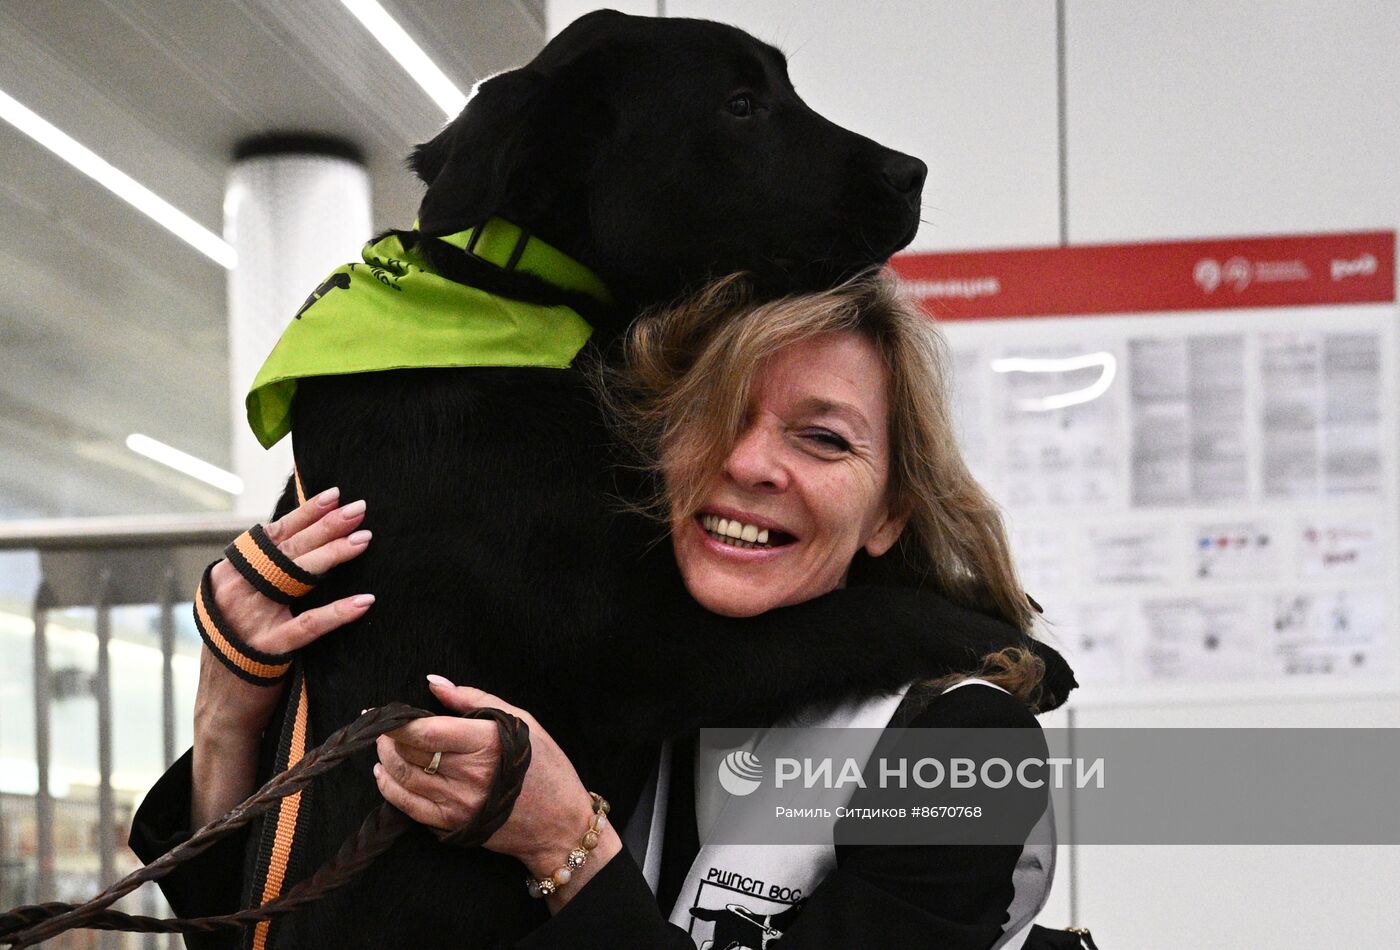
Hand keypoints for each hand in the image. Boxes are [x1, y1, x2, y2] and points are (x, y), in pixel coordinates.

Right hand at [192, 487, 373, 824]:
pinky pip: (309, 625)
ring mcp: (250, 618)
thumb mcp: (245, 602)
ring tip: (365, 539)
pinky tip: (365, 601)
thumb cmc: (242, 646)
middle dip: (327, 526)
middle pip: (289, 549)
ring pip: (298, 577)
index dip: (306, 513)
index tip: (336, 495)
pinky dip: (339, 612)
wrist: (222, 706)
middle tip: (359, 509)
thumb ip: (266, 572)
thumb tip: (305, 534)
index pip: (273, 534)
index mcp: (230, 573)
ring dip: (334, 555)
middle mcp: (235, 589)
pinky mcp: (267, 648)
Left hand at [373, 677, 621, 909]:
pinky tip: (385, 775)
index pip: (426, 731)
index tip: (383, 713)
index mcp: (486, 743)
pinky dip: (390, 789)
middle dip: (388, 738)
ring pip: (404, 779)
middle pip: (410, 753)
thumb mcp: (519, 721)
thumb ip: (473, 699)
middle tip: (383, 727)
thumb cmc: (545, 766)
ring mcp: (459, 803)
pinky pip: (408, 807)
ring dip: (386, 760)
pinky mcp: (452, 824)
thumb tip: (434, 682)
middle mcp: (469, 775)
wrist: (559, 823)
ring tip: (385, 746)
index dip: (397, 722)